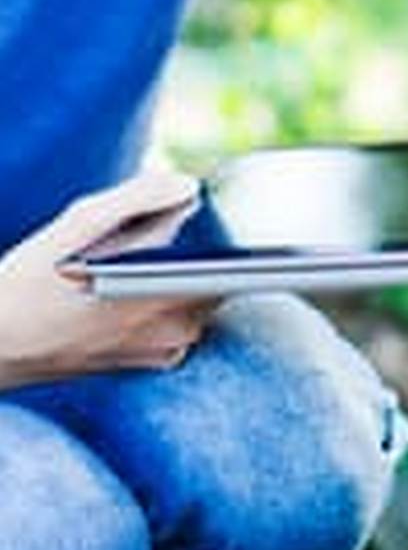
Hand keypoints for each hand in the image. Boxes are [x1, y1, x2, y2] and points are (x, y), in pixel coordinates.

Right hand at [0, 171, 216, 387]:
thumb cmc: (31, 284)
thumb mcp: (78, 224)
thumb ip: (139, 198)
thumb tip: (187, 186)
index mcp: (168, 296)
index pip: (234, 263)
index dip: (227, 234)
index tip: (212, 216)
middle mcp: (176, 332)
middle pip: (216, 274)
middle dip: (195, 249)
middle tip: (156, 233)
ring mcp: (165, 352)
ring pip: (197, 295)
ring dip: (179, 273)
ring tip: (138, 261)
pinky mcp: (151, 363)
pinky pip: (179, 318)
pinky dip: (165, 297)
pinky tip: (131, 286)